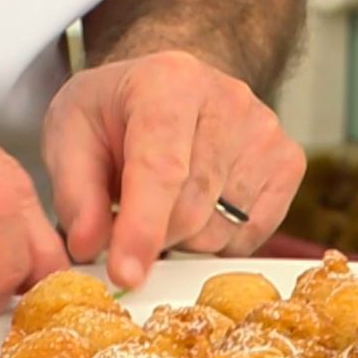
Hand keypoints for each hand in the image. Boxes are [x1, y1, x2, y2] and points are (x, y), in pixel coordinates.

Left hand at [42, 51, 305, 288]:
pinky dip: (215, 239)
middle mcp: (227, 101)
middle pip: (192, 210)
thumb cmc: (116, 113)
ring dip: (183, 238)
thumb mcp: (69, 136)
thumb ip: (75, 193)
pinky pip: (248, 236)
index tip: (125, 274)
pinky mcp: (288, 163)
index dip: (142, 228)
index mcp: (168, 83)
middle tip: (128, 219)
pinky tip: (198, 206)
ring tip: (165, 201)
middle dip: (152, 236)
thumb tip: (88, 247)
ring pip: (219, 231)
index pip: (160, 168)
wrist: (167, 88)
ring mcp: (265, 132)